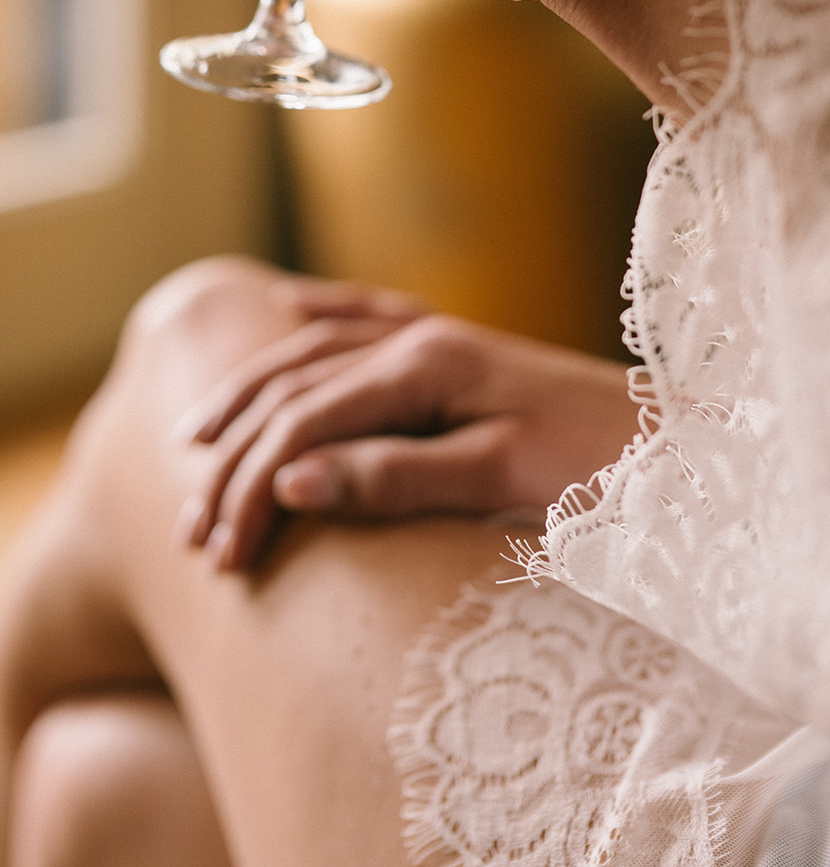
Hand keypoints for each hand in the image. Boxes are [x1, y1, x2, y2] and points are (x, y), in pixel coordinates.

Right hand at [175, 306, 639, 570]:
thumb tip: (290, 481)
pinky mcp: (453, 347)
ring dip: (251, 397)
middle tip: (191, 531)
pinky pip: (366, 315)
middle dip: (233, 457)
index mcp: (424, 366)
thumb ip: (393, 475)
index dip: (252, 488)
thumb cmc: (596, 466)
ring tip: (195, 440)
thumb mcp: (498, 478)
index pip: (305, 422)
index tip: (221, 556)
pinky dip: (318, 313)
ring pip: (315, 353)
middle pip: (295, 387)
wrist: (675, 440)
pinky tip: (284, 310)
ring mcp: (435, 336)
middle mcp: (418, 339)